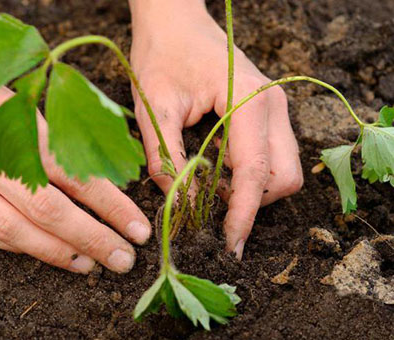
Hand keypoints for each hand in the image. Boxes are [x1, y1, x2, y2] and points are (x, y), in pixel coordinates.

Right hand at [0, 17, 150, 273]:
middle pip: (47, 210)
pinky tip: (49, 254)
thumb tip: (100, 171)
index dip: (110, 204)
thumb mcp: (14, 96)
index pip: (71, 173)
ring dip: (59, 253)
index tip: (136, 226)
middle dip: (92, 239)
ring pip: (15, 231)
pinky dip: (22, 249)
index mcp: (10, 124)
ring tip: (92, 264)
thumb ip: (52, 133)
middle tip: (124, 258)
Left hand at [129, 0, 302, 258]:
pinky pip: (271, 155)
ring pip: (282, 169)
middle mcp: (273, 105)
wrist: (174, 21)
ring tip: (207, 179)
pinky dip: (248, 172)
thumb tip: (182, 206)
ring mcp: (275, 107)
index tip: (230, 244)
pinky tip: (216, 163)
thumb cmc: (160, 56)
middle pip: (284, 178)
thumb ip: (166, 160)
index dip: (243, 214)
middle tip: (209, 202)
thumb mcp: (154, 109)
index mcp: (249, 101)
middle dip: (252, 202)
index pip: (256, 173)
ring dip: (250, 187)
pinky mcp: (267, 111)